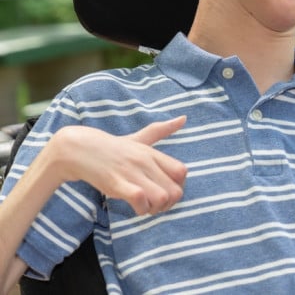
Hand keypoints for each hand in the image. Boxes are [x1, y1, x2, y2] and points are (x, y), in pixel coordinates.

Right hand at [51, 116, 187, 214]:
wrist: (79, 148)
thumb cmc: (113, 147)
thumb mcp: (140, 138)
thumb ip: (162, 130)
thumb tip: (184, 118)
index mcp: (153, 153)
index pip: (182, 172)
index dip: (178, 187)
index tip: (165, 191)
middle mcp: (146, 161)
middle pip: (175, 191)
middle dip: (168, 204)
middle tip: (154, 204)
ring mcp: (132, 172)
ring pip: (162, 198)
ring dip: (155, 208)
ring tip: (144, 206)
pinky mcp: (116, 183)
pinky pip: (140, 199)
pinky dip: (140, 208)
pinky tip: (133, 206)